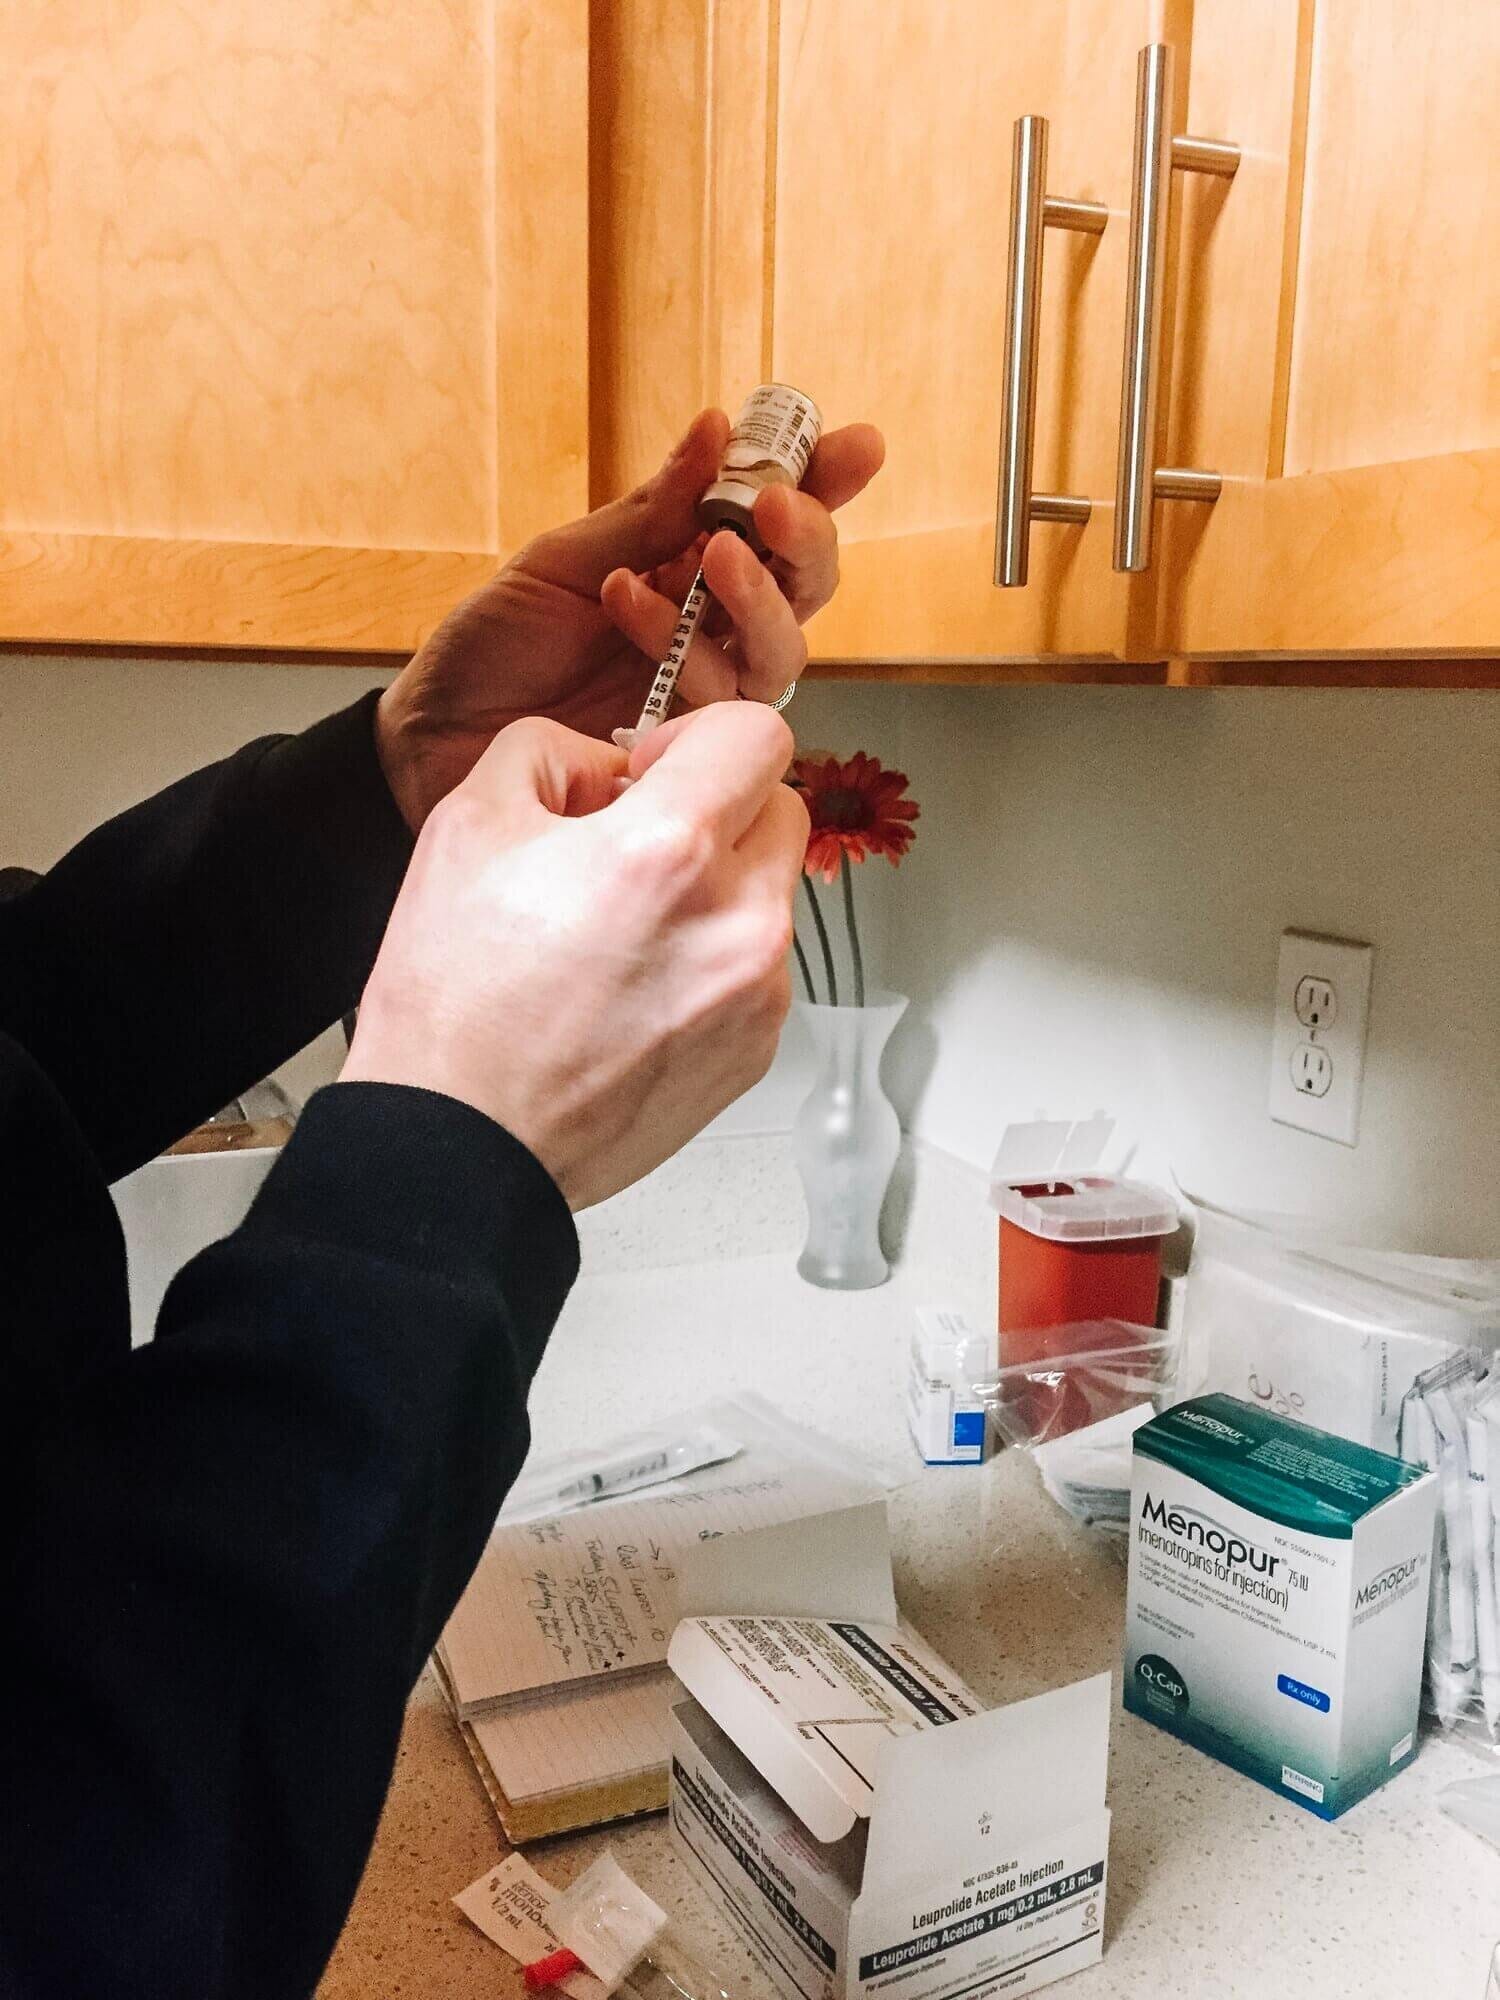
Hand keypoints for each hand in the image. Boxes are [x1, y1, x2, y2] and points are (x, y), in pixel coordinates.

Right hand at [342, 703, 808, 1208]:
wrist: (464, 1146)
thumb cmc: (456, 1010)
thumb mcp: (467, 825)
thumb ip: (551, 752)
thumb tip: (609, 762)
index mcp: (668, 853)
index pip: (759, 735)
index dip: (700, 735)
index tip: (657, 767)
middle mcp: (735, 922)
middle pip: (778, 809)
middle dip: (714, 809)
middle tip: (635, 842)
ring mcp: (756, 994)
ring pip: (767, 893)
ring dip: (712, 890)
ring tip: (618, 931)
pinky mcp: (756, 1049)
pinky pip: (756, 968)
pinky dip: (710, 961)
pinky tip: (631, 988)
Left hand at [374, 411, 883, 829]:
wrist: (432, 737)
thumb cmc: (494, 647)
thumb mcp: (564, 560)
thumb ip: (648, 512)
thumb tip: (715, 430)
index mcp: (687, 566)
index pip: (774, 520)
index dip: (824, 482)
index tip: (853, 444)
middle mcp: (710, 628)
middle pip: (804, 588)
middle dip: (806, 541)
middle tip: (775, 506)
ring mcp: (700, 690)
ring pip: (782, 650)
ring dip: (757, 598)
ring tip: (710, 557)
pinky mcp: (683, 747)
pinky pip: (720, 699)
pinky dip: (683, 641)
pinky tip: (628, 601)